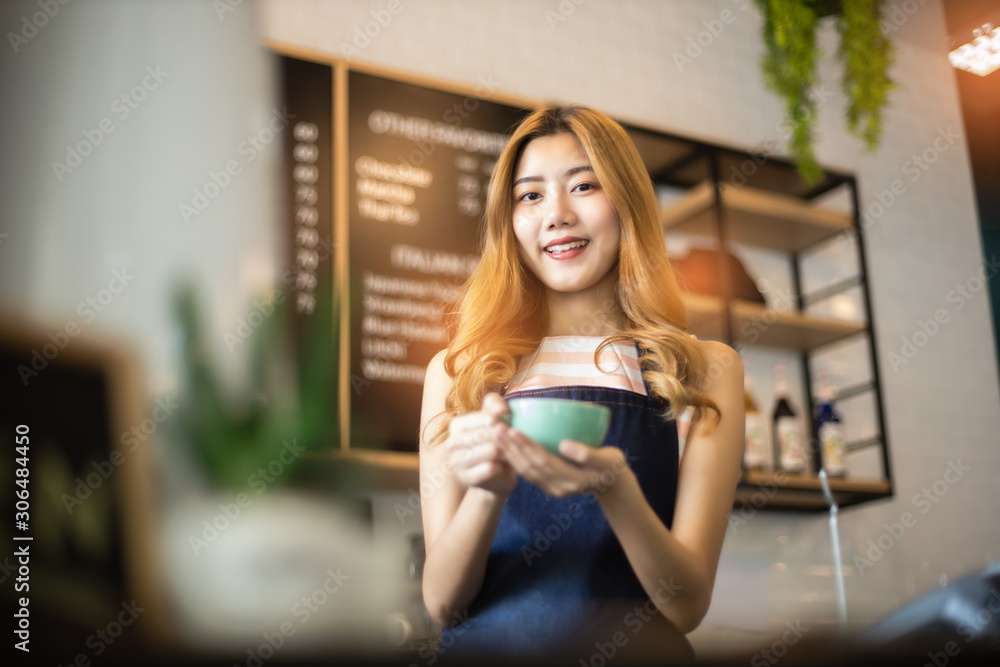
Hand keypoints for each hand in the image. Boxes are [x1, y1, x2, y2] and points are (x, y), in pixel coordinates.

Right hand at [446, 392, 516, 497]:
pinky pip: (491, 468)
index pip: (487, 418)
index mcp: (456, 425)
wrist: (495, 476)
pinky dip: (502, 467)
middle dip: (505, 438)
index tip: (510, 426)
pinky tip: (503, 468)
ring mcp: (456, 462)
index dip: (504, 421)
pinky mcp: (466, 478)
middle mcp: (452, 443)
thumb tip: (500, 410)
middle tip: (512, 443)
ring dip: (506, 452)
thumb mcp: (495, 421)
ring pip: (492, 450)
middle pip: (489, 434)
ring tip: (509, 454)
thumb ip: (495, 406)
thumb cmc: (495, 444)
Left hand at [496, 428, 632, 498]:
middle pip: (529, 466)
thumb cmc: (611, 466)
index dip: (527, 446)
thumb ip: (587, 453)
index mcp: (572, 481)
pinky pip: (527, 472)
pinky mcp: (547, 486)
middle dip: (511, 448)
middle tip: (497, 429)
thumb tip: (564, 444)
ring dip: (509, 453)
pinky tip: (506, 446)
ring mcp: (551, 489)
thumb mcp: (608, 459)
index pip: (544, 461)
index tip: (513, 430)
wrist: (612, 484)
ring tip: (497, 435)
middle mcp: (558, 488)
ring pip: (525, 471)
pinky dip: (515, 459)